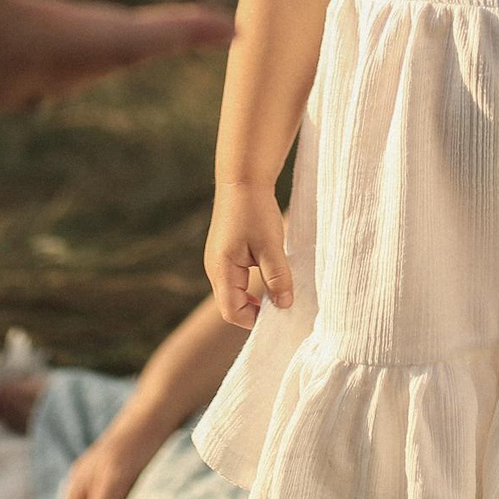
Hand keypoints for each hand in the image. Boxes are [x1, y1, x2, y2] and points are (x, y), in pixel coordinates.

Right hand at [0, 0, 232, 118]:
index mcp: (30, 42)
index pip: (130, 40)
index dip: (184, 31)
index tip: (233, 29)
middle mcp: (10, 81)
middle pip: (99, 64)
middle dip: (145, 46)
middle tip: (190, 31)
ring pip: (55, 75)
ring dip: (95, 55)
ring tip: (124, 36)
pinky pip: (11, 78)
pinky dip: (43, 58)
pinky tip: (28, 41)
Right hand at [205, 182, 291, 328]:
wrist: (243, 179)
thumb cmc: (255, 211)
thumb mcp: (271, 246)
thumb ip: (277, 278)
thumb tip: (284, 305)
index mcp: (221, 270)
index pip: (232, 311)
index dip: (254, 319)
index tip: (279, 314)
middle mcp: (214, 269)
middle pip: (231, 304)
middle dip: (255, 310)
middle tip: (281, 304)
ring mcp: (217, 260)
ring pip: (235, 291)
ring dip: (255, 296)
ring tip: (278, 288)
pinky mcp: (225, 252)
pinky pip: (236, 278)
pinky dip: (252, 283)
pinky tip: (270, 272)